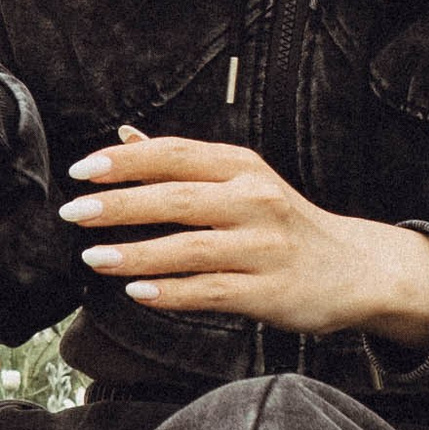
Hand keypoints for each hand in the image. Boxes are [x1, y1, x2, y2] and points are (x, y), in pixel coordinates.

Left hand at [58, 133, 428, 343]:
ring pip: (191, 248)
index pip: (175, 154)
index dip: (125, 162)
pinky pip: (212, 291)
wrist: (353, 268)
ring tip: (94, 257)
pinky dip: (172, 292)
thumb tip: (124, 137)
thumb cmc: (282, 223)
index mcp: (243, 167)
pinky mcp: (270, 291)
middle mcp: (256, 200)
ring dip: (138, 252)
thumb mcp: (242, 180)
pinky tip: (137, 291)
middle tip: (75, 212)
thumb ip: (183, 162)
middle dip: (120, 204)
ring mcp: (264, 247)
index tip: (82, 171)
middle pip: (177, 198)